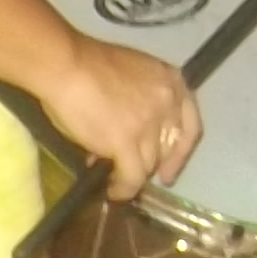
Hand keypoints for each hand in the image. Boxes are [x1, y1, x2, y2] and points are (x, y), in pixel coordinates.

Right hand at [40, 36, 199, 204]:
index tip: (169, 170)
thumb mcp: (133, 75)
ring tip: (115, 178)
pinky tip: (114, 192)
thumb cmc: (88, 65)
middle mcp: (168, 103)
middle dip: (153, 163)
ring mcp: (149, 124)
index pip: (190, 125)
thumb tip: (131, 133)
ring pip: (149, 164)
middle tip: (135, 172)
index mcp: (172, 82)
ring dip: (133, 174)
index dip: (181, 152)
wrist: (66, 66)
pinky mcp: (127, 143)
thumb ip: (142, 101)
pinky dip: (124, 189)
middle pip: (169, 147)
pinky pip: (132, 177)